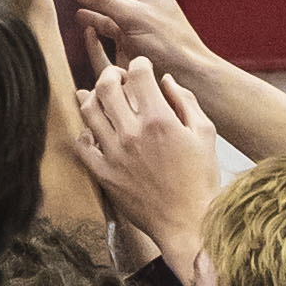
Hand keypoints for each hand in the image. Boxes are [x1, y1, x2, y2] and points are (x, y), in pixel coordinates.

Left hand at [75, 56, 219, 275]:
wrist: (187, 221)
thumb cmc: (200, 178)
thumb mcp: (205, 134)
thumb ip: (186, 102)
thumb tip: (167, 80)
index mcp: (159, 120)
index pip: (138, 74)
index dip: (139, 64)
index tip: (142, 68)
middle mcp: (132, 134)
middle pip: (105, 86)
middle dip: (111, 73)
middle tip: (118, 77)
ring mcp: (113, 154)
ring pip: (88, 112)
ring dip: (92, 97)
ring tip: (101, 97)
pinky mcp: (102, 173)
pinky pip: (81, 145)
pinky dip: (85, 132)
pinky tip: (94, 130)